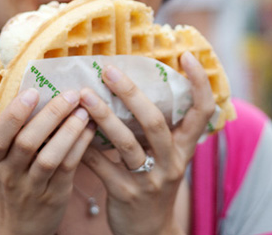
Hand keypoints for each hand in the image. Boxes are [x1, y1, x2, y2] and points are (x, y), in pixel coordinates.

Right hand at [0, 88, 95, 234]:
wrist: (17, 230)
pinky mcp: (54, 196)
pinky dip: (80, 147)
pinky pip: (68, 169)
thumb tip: (37, 89)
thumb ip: (15, 132)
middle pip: (27, 142)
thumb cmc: (14, 182)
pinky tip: (91, 129)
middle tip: (71, 94)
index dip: (14, 114)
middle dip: (50, 115)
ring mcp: (32, 187)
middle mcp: (10, 173)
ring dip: (69, 131)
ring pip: (50, 157)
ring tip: (85, 110)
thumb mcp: (4, 160)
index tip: (32, 91)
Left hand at [79, 52, 214, 234]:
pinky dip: (85, 145)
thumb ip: (154, 125)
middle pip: (154, 122)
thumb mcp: (164, 154)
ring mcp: (149, 180)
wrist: (150, 230)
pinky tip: (69, 129)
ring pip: (126, 143)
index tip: (186, 54)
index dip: (198, 83)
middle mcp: (171, 161)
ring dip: (103, 116)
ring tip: (83, 95)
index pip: (202, 112)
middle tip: (108, 70)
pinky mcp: (125, 194)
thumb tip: (130, 81)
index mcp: (184, 147)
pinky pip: (102, 165)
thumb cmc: (153, 179)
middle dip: (131, 93)